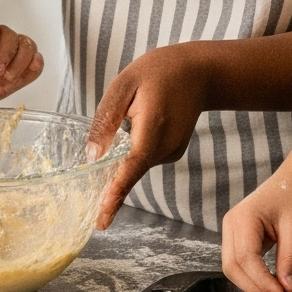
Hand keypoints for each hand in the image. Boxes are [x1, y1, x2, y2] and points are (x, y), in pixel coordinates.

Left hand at [87, 42, 213, 228]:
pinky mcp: (172, 152)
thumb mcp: (124, 85)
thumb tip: (92, 156)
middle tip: (93, 189)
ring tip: (129, 117)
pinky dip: (134, 150)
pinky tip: (138, 123)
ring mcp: (171, 152)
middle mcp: (165, 147)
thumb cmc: (159, 72)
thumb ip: (106, 120)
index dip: (115, 194)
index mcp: (152, 129)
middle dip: (110, 177)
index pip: (131, 168)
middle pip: (130, 170)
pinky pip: (144, 157)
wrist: (198, 71)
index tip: (103, 219)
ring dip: (122, 155)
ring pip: (135, 164)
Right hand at [219, 167, 291, 291]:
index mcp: (243, 218)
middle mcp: (231, 224)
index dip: (261, 281)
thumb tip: (286, 290)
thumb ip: (289, 260)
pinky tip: (270, 283)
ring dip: (251, 284)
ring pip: (232, 267)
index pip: (245, 258)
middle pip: (232, 266)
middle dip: (253, 286)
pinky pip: (239, 262)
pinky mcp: (237, 237)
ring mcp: (231, 231)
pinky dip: (252, 276)